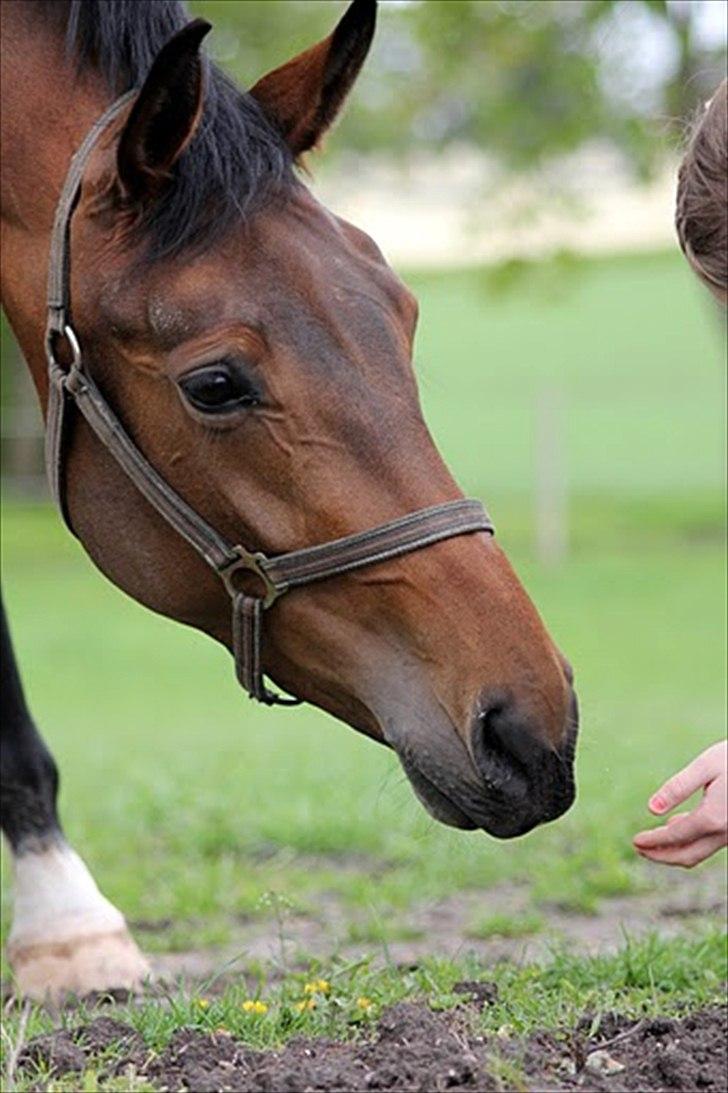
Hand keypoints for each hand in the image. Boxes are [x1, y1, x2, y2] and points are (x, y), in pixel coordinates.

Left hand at [633, 741, 726, 867]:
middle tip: (639, 849)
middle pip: (687, 855)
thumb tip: (651, 808)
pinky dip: (690, 842)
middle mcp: (724, 832)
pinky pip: (710, 844)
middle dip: (661, 856)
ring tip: (652, 843)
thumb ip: (678, 788)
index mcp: (712, 818)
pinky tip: (676, 826)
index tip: (635, 841)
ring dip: (674, 851)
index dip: (652, 841)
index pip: (674, 837)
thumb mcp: (705, 766)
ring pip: (700, 853)